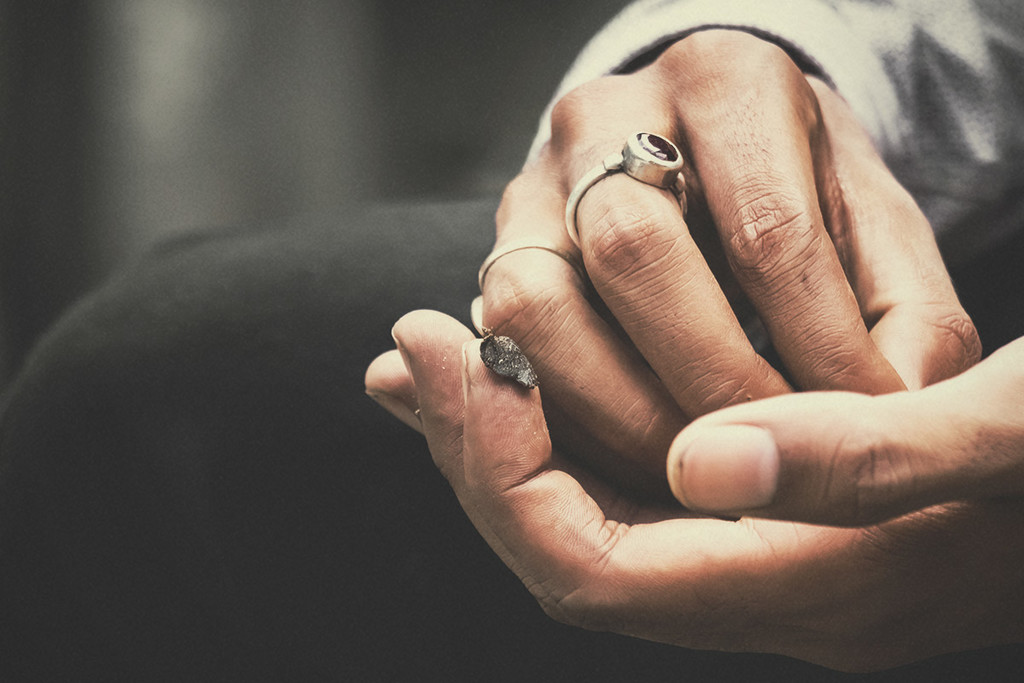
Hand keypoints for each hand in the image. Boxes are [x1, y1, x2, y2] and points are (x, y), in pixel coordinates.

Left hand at [367, 311, 1023, 670]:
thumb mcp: (1008, 432)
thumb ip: (864, 459)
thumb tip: (697, 460)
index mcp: (811, 588)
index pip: (592, 566)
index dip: (505, 471)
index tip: (465, 359)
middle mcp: (766, 591)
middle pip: (565, 549)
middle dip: (480, 450)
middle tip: (416, 345)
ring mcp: (762, 559)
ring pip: (588, 516)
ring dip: (507, 438)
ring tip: (440, 355)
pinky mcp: (767, 518)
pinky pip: (630, 487)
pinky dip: (566, 428)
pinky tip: (529, 371)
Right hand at [477, 30, 977, 492]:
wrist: (699, 152)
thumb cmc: (797, 194)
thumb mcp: (877, 229)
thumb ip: (907, 317)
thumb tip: (886, 417)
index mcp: (726, 82)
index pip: (766, 229)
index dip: (813, 349)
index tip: (853, 431)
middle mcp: (609, 116)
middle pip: (635, 253)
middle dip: (709, 384)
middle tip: (769, 462)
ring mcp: (536, 182)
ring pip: (536, 307)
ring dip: (618, 414)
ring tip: (696, 471)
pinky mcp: (498, 248)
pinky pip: (506, 347)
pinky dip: (569, 418)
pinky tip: (632, 455)